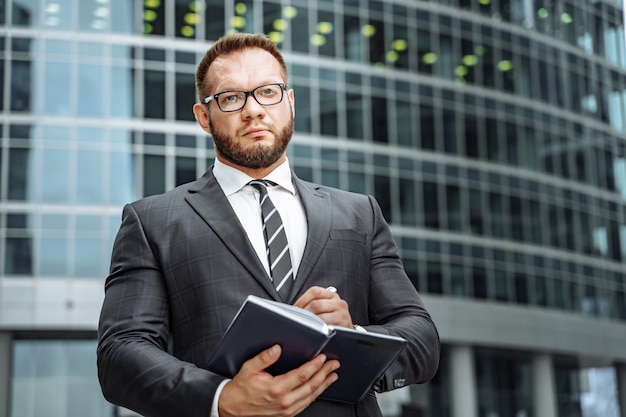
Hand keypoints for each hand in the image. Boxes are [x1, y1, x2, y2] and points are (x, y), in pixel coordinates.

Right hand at [218, 344, 338, 416]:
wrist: (232, 409)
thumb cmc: (241, 390)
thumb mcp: (248, 369)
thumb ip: (263, 358)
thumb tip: (276, 348)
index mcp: (276, 388)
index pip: (302, 374)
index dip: (314, 365)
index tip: (322, 357)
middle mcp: (284, 401)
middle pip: (311, 385)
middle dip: (325, 373)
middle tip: (334, 364)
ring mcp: (287, 410)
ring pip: (311, 396)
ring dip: (324, 384)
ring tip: (332, 375)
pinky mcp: (287, 414)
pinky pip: (306, 403)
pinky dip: (316, 394)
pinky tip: (320, 387)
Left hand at [294, 286, 352, 328]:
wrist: (346, 332)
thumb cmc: (332, 320)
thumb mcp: (325, 307)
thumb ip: (312, 304)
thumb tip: (294, 309)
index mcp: (332, 295)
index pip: (314, 291)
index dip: (302, 300)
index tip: (295, 309)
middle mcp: (338, 303)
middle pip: (316, 304)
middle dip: (304, 313)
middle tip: (298, 320)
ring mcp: (342, 314)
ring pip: (320, 316)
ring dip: (310, 322)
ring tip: (305, 325)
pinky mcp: (344, 326)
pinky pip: (327, 327)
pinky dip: (318, 330)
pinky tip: (315, 331)